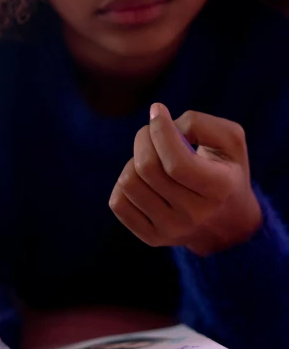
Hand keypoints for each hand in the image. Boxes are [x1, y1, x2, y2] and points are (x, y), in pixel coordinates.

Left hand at [109, 103, 262, 255]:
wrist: (229, 224)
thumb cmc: (225, 170)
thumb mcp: (230, 141)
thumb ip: (200, 124)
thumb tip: (161, 122)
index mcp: (219, 188)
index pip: (176, 162)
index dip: (160, 130)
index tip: (158, 111)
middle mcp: (195, 214)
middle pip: (147, 168)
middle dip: (144, 138)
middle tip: (152, 133)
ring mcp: (171, 230)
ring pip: (128, 182)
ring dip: (134, 160)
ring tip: (151, 158)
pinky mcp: (152, 238)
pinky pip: (118, 202)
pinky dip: (124, 183)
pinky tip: (142, 179)